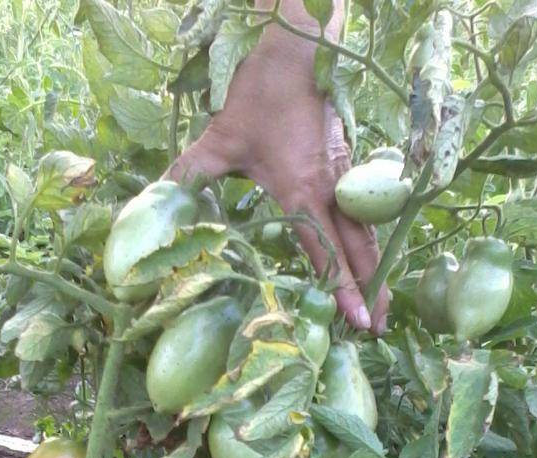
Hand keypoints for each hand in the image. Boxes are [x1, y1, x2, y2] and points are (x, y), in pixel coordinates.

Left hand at [169, 0, 389, 333]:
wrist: (299, 49)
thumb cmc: (260, 95)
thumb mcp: (219, 139)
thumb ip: (188, 176)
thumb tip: (153, 206)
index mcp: (301, 192)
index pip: (326, 252)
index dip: (341, 288)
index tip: (355, 319)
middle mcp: (330, 191)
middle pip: (359, 252)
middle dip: (371, 291)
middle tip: (377, 330)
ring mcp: (346, 180)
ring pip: (369, 236)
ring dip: (377, 271)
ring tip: (383, 305)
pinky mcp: (351, 169)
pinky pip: (366, 217)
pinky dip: (371, 245)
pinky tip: (372, 262)